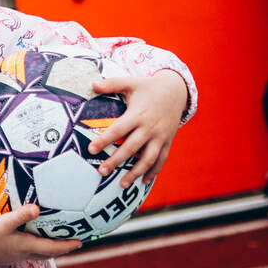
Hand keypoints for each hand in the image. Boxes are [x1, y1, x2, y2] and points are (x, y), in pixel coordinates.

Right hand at [0, 204, 82, 267]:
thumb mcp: (3, 223)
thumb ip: (21, 215)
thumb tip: (38, 208)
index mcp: (27, 247)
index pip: (53, 248)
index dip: (68, 245)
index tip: (82, 242)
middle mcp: (24, 253)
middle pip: (48, 253)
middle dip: (62, 248)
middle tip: (74, 240)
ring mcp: (15, 255)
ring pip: (39, 253)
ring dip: (50, 248)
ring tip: (57, 238)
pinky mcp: (7, 253)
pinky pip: (29, 251)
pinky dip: (38, 246)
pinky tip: (33, 237)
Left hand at [87, 70, 188, 186]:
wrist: (176, 90)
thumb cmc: (148, 87)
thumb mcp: (131, 82)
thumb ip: (112, 84)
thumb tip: (92, 84)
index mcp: (138, 113)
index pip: (119, 129)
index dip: (104, 139)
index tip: (91, 149)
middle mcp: (150, 127)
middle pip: (131, 147)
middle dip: (116, 161)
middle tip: (101, 171)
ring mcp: (161, 136)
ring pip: (148, 159)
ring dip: (135, 173)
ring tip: (122, 185)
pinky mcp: (168, 141)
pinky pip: (161, 160)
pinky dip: (154, 172)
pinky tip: (144, 182)